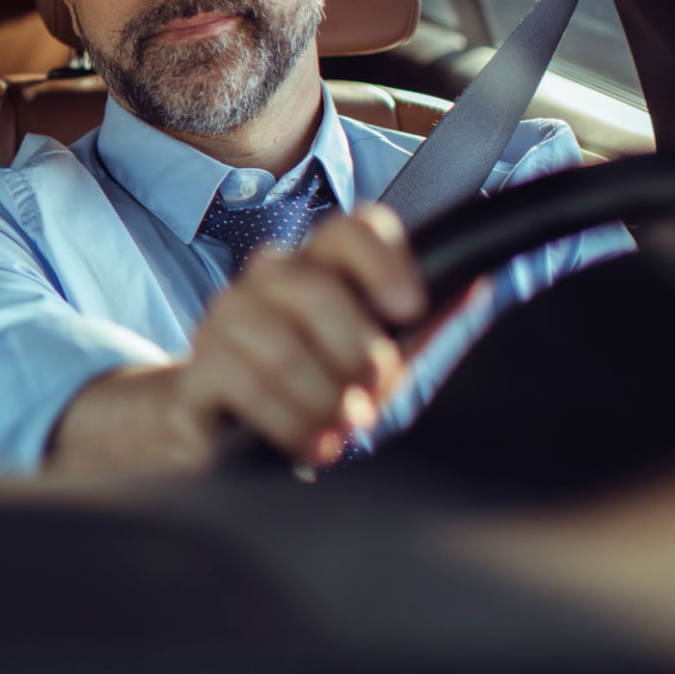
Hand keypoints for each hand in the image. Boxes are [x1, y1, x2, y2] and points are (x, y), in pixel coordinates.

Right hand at [51, 206, 426, 476]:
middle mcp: (266, 280)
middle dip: (356, 353)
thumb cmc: (308, 387)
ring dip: (322, 399)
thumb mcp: (371, 360)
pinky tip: (307, 443)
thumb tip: (476, 281)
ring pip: (281, 346)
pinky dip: (286, 421)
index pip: (350, 230)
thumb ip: (419, 327)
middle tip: (371, 395)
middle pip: (314, 288)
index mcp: (318, 267)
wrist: (216, 426)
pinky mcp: (198, 365)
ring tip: (338, 430)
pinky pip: (241, 383)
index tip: (409, 308)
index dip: (383, 260)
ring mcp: (226, 318)